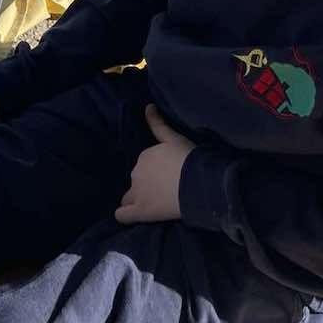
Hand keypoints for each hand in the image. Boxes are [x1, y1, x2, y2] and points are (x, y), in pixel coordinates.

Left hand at [115, 104, 193, 224]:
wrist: (198, 183)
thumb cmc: (189, 159)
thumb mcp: (174, 138)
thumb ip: (158, 124)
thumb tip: (148, 106)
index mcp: (144, 157)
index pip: (144, 166)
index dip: (155, 172)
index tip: (168, 177)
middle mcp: (136, 173)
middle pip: (138, 181)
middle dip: (147, 185)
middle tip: (165, 191)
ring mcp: (137, 193)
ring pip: (130, 197)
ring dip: (137, 199)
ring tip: (154, 204)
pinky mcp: (142, 211)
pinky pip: (124, 215)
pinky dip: (124, 215)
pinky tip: (127, 216)